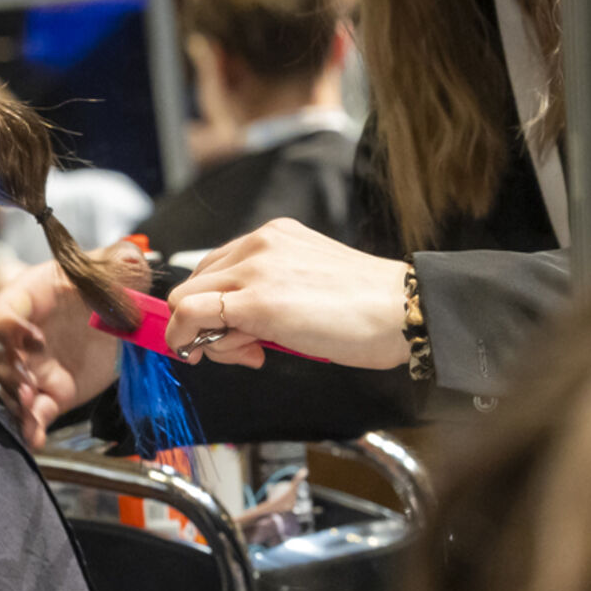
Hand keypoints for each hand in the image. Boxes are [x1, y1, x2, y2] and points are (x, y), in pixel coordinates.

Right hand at [0, 240, 146, 447]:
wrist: (118, 316)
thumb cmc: (105, 282)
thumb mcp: (117, 266)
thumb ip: (121, 261)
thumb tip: (128, 258)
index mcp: (31, 298)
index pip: (2, 313)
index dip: (9, 327)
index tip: (31, 337)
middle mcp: (24, 335)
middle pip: (1, 356)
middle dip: (12, 373)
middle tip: (30, 385)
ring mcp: (34, 367)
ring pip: (12, 389)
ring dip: (18, 403)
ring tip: (31, 414)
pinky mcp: (51, 393)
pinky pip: (35, 412)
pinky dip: (33, 426)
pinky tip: (36, 437)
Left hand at [163, 218, 410, 370]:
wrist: (404, 310)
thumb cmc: (367, 309)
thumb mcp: (307, 287)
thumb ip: (268, 296)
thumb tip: (232, 330)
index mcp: (274, 237)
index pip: (216, 268)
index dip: (213, 305)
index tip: (229, 332)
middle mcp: (259, 244)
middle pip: (196, 282)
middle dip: (203, 322)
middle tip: (240, 350)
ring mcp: (255, 269)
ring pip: (188, 298)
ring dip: (202, 334)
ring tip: (250, 353)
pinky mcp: (256, 301)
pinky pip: (193, 314)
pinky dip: (187, 338)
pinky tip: (223, 354)